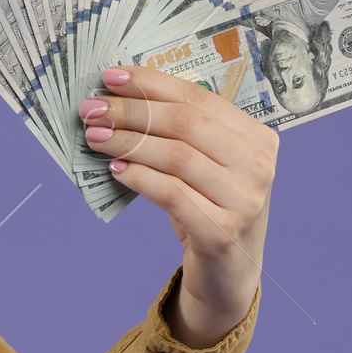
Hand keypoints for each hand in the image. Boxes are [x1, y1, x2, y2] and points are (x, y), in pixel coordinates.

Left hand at [79, 65, 276, 347]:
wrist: (227, 275)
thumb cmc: (210, 211)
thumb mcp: (207, 167)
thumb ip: (185, 133)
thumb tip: (123, 96)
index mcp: (258, 137)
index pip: (198, 98)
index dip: (152, 84)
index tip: (110, 77)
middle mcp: (258, 165)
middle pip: (185, 124)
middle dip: (132, 112)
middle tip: (93, 110)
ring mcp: (244, 200)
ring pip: (176, 156)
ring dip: (129, 143)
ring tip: (96, 138)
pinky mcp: (221, 231)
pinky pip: (171, 193)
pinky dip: (140, 178)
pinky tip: (116, 171)